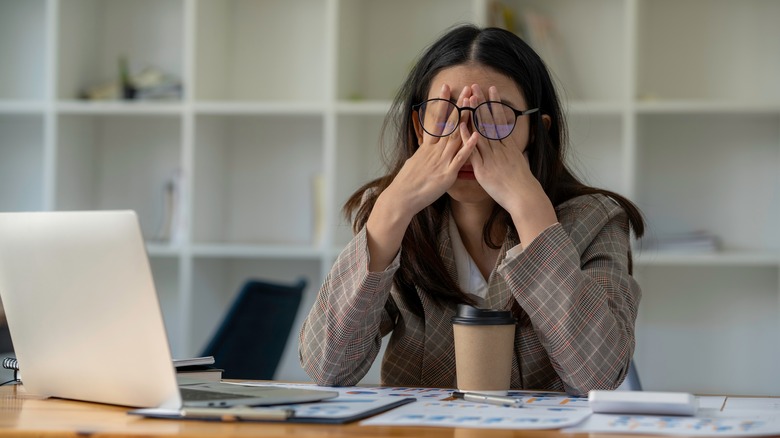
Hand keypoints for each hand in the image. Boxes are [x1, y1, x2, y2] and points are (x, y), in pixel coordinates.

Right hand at [383, 84, 477, 217]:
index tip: (446, 87)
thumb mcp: (414, 162)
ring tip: (474, 103)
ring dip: (466, 119)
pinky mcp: (447, 174)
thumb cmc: (407, 183)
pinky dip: (468, 146)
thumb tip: (425, 147)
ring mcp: (441, 161)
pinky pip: (460, 158)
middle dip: (459, 105)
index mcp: (427, 147)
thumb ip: (424, 153)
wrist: (401, 198)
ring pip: (456, 136)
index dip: (442, 102)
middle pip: (449, 123)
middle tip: (466, 88)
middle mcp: (435, 150)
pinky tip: (476, 135)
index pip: (436, 119)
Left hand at [467, 84, 556, 244]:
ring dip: (473, 114)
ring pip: (480, 131)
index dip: (494, 104)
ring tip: (467, 98)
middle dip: (482, 103)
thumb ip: (514, 153)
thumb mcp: (521, 163)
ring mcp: (491, 157)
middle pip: (489, 121)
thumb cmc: (523, 184)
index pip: (500, 120)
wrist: (524, 197)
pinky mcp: (483, 168)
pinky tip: (460, 125)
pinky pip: (472, 150)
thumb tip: (513, 146)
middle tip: (475, 86)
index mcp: (509, 145)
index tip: (490, 90)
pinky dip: (466, 137)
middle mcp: (500, 148)